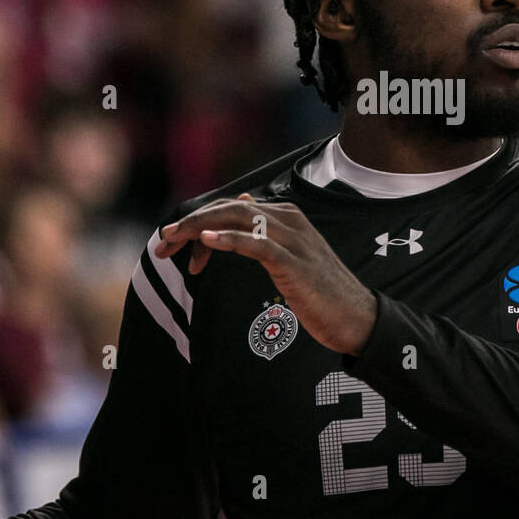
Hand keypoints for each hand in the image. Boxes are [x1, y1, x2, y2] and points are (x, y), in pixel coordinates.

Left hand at [154, 194, 377, 355]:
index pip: (232, 208)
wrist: (355, 317)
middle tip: (162, 243)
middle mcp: (289, 219)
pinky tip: (206, 240)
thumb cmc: (321, 291)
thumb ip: (266, 229)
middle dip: (191, 223)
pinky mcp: (293, 262)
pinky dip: (228, 239)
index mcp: (286, 216)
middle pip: (229, 208)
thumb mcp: (291, 254)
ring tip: (172, 240)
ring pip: (238, 219)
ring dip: (199, 228)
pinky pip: (256, 243)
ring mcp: (293, 239)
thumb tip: (244, 201)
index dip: (199, 222)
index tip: (176, 246)